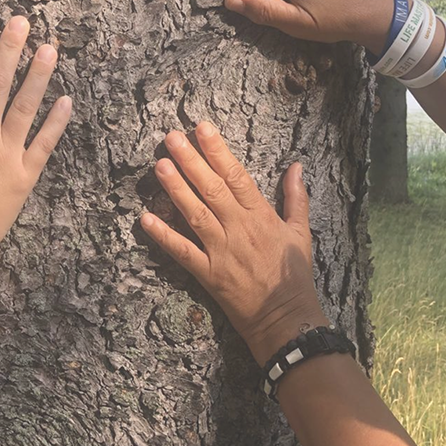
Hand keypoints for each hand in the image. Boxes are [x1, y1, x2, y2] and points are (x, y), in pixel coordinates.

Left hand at [140, 122, 326, 365]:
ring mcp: (221, 251)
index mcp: (260, 216)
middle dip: (190, 161)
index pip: (236, 176)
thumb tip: (296, 166)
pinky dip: (163, 236)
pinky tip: (145, 218)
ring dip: (176, 189)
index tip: (202, 128)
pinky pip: (182, 251)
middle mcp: (239, 229)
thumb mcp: (301, 232)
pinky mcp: (207, 273)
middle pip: (211, 189)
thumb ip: (296, 197)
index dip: (218, 150)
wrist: (285, 318)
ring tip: (159, 165)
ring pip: (195, 214)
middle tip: (171, 137)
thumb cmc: (294, 274)